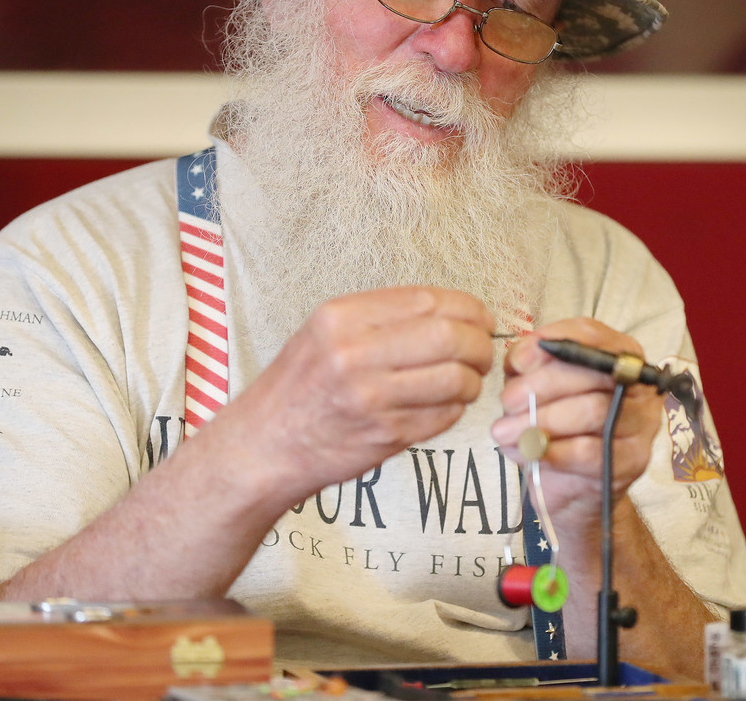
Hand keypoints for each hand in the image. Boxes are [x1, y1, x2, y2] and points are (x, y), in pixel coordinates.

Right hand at [219, 286, 496, 501]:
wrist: (264, 445)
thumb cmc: (299, 386)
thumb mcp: (325, 332)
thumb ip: (381, 318)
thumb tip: (453, 313)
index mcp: (341, 317)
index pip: (428, 301)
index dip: (468, 309)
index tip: (481, 319)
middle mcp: (354, 353)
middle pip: (450, 337)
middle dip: (479, 344)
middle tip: (482, 353)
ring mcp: (371, 397)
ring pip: (455, 378)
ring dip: (472, 381)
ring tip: (465, 382)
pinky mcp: (385, 434)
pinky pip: (444, 415)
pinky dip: (455, 409)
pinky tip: (443, 406)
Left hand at [493, 319, 661, 530]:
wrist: (569, 482)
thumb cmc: (553, 422)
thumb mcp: (533, 385)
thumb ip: (528, 363)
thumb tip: (523, 358)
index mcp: (617, 354)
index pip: (592, 335)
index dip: (553, 344)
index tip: (518, 363)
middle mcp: (637, 385)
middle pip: (594, 374)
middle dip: (543, 385)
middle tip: (507, 401)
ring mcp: (640, 424)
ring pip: (594, 412)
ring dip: (543, 421)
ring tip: (505, 431)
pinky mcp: (631, 461)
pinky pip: (590, 452)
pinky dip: (552, 451)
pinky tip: (527, 451)